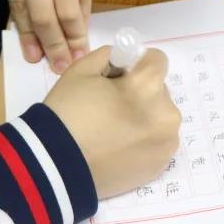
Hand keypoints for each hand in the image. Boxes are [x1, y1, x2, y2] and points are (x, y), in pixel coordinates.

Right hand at [43, 47, 178, 198]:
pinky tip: (117, 148)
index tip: (117, 77)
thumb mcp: (80, 70)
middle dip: (139, 93)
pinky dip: (142, 141)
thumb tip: (121, 62)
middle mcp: (166, 114)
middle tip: (109, 108)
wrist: (56, 167)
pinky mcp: (160, 166)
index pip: (157, 60)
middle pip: (158, 91)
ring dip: (143, 118)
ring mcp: (166, 144)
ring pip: (159, 118)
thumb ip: (108, 56)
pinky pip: (156, 142)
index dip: (135, 64)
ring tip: (111, 131)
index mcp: (148, 87)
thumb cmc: (67, 113)